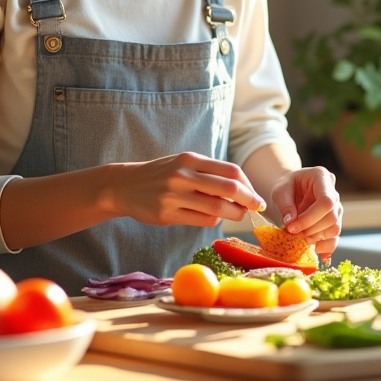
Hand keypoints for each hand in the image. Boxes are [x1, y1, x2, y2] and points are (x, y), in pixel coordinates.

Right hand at [105, 152, 264, 226]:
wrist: (124, 185)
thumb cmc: (161, 174)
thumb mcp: (183, 164)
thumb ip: (209, 173)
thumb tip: (243, 190)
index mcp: (190, 159)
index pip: (231, 171)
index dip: (248, 185)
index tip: (256, 195)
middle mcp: (183, 175)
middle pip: (229, 189)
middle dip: (248, 200)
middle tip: (257, 208)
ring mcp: (174, 196)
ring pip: (217, 209)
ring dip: (234, 214)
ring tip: (237, 214)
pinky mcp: (167, 214)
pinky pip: (202, 221)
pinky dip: (214, 221)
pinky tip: (213, 218)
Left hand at [269, 167, 342, 259]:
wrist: (290, 189)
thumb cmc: (286, 186)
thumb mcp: (280, 191)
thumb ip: (285, 205)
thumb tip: (291, 223)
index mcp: (322, 177)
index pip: (326, 201)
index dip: (310, 218)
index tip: (292, 227)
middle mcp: (333, 192)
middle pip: (331, 217)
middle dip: (311, 230)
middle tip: (293, 234)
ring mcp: (336, 207)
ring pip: (335, 228)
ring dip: (316, 238)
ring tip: (300, 238)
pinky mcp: (334, 221)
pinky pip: (335, 236)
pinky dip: (327, 247)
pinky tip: (317, 252)